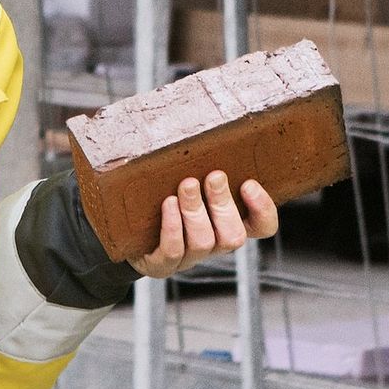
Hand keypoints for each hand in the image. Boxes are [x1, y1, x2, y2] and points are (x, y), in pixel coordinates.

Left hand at [130, 171, 278, 278]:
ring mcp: (189, 257)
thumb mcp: (182, 179)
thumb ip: (196, 164)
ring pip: (204, 241)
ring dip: (196, 211)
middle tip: (214, 176)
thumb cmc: (158, 199)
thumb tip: (196, 124)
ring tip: (186, 185)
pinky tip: (168, 204)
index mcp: (226, 225)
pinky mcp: (162, 264)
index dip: (263, 210)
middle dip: (224, 203)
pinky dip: (173, 226)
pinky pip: (173, 250)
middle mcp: (213, 244)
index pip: (261, 227)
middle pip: (233, 235)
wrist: (124, 233)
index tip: (249, 183)